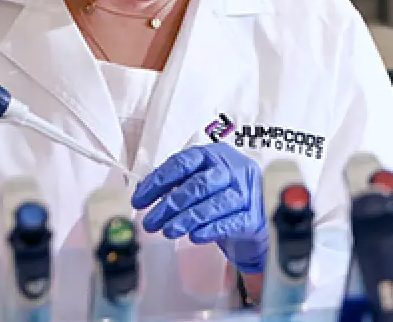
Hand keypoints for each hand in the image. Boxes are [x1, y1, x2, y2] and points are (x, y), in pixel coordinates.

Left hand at [131, 144, 268, 273]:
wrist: (250, 227)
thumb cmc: (220, 201)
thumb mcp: (197, 186)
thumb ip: (173, 184)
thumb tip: (142, 190)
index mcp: (216, 155)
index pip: (183, 162)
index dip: (158, 181)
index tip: (140, 199)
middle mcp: (234, 169)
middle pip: (198, 184)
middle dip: (170, 204)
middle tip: (151, 222)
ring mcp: (246, 193)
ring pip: (212, 204)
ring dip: (185, 219)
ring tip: (167, 231)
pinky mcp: (252, 217)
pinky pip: (228, 222)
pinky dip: (208, 229)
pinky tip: (194, 236)